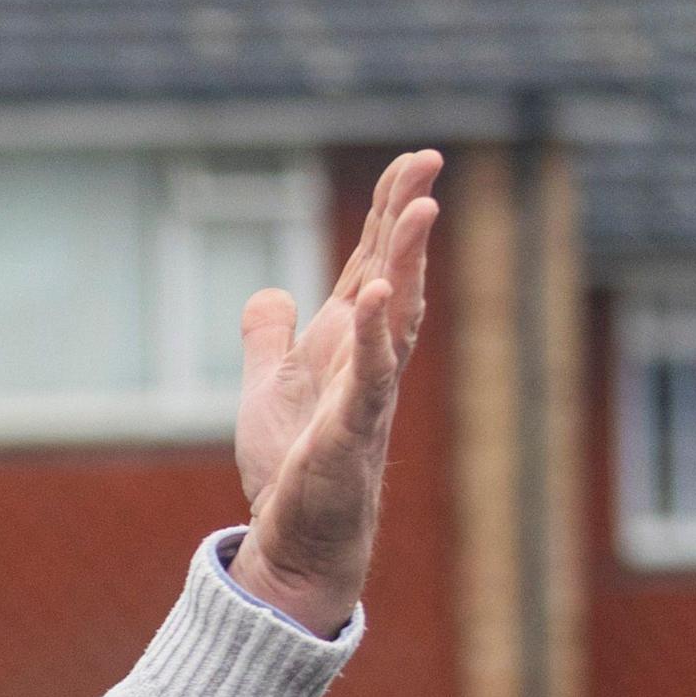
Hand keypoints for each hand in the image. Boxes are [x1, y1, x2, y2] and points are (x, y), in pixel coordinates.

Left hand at [228, 150, 442, 634]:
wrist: (295, 537)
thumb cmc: (290, 467)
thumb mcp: (267, 387)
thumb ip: (269, 337)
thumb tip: (269, 292)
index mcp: (346, 343)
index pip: (372, 263)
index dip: (389, 213)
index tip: (413, 161)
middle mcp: (366, 359)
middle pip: (393, 273)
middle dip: (408, 217)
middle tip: (428, 159)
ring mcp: (365, 393)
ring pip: (396, 316)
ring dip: (406, 262)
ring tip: (419, 209)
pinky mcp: (351, 431)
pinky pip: (368, 375)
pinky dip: (370, 333)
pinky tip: (370, 293)